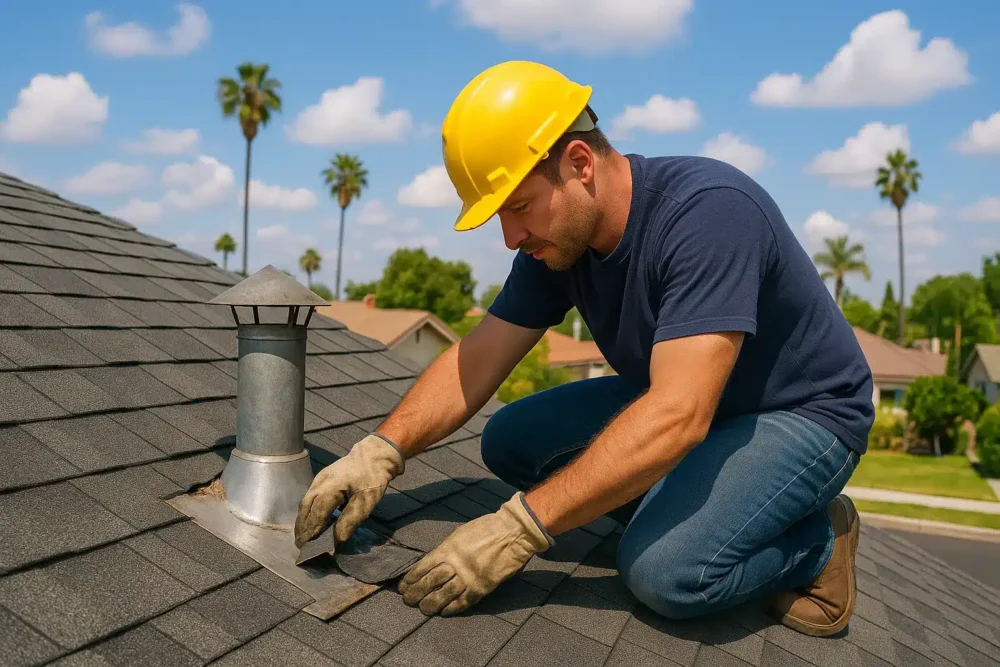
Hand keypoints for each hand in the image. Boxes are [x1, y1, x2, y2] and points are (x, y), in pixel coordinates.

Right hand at [294, 434, 404, 547]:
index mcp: (330, 489)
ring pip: (305, 502)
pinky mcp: (322, 477)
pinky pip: (310, 496)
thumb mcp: (366, 501)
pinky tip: (311, 518)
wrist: (375, 454)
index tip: (306, 546)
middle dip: (301, 527)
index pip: (316, 515)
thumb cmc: (372, 477)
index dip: (310, 531)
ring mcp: (319, 479)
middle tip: (300, 544)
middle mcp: (320, 483)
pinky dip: (307, 510)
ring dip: (302, 519)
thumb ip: (350, 520)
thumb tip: (337, 540)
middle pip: (305, 509)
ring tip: (302, 534)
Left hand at [398, 492, 553, 615]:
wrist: (513, 533)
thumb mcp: (460, 534)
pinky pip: (464, 601)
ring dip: (431, 604)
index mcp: (449, 548)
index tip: (403, 586)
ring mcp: (469, 576)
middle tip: (408, 601)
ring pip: (444, 595)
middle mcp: (456, 563)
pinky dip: (453, 608)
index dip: (411, 578)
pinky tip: (444, 612)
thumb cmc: (486, 529)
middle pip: (430, 582)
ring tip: (423, 609)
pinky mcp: (483, 586)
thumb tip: (431, 564)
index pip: (423, 566)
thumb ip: (446, 550)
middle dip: (416, 593)